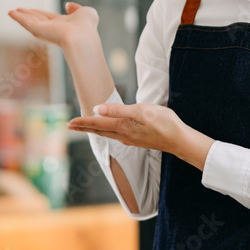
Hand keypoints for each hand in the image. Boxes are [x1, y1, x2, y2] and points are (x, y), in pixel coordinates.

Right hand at [7, 2, 97, 48]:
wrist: (82, 37)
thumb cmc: (87, 27)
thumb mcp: (86, 12)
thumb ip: (77, 8)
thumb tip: (68, 5)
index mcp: (64, 25)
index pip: (49, 18)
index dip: (41, 13)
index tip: (32, 9)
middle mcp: (53, 29)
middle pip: (38, 20)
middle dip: (29, 15)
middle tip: (19, 10)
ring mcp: (44, 31)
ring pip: (30, 22)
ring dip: (21, 16)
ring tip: (12, 11)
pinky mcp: (38, 30)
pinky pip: (26, 22)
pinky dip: (18, 17)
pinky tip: (10, 12)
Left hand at [68, 102, 184, 152]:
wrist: (179, 140)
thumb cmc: (164, 123)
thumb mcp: (142, 111)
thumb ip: (119, 110)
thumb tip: (97, 109)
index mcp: (122, 126)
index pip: (97, 123)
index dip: (83, 121)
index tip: (69, 122)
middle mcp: (123, 135)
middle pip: (98, 130)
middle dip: (83, 127)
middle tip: (69, 126)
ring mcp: (130, 139)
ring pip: (106, 133)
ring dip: (93, 129)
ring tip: (83, 126)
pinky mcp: (136, 139)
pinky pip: (114, 135)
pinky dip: (104, 131)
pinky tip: (105, 130)